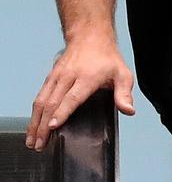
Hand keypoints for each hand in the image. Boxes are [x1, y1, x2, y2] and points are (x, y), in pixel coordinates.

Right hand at [26, 33, 134, 150]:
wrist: (90, 36)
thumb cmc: (107, 58)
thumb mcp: (122, 74)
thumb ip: (124, 94)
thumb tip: (129, 110)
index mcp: (87, 77)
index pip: (72, 97)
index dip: (62, 112)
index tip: (53, 126)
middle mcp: (68, 77)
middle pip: (52, 103)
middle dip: (43, 126)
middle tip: (39, 144)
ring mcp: (57, 77)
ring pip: (41, 101)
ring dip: (35, 122)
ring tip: (32, 141)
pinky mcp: (50, 77)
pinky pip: (39, 97)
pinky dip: (34, 113)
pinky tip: (32, 126)